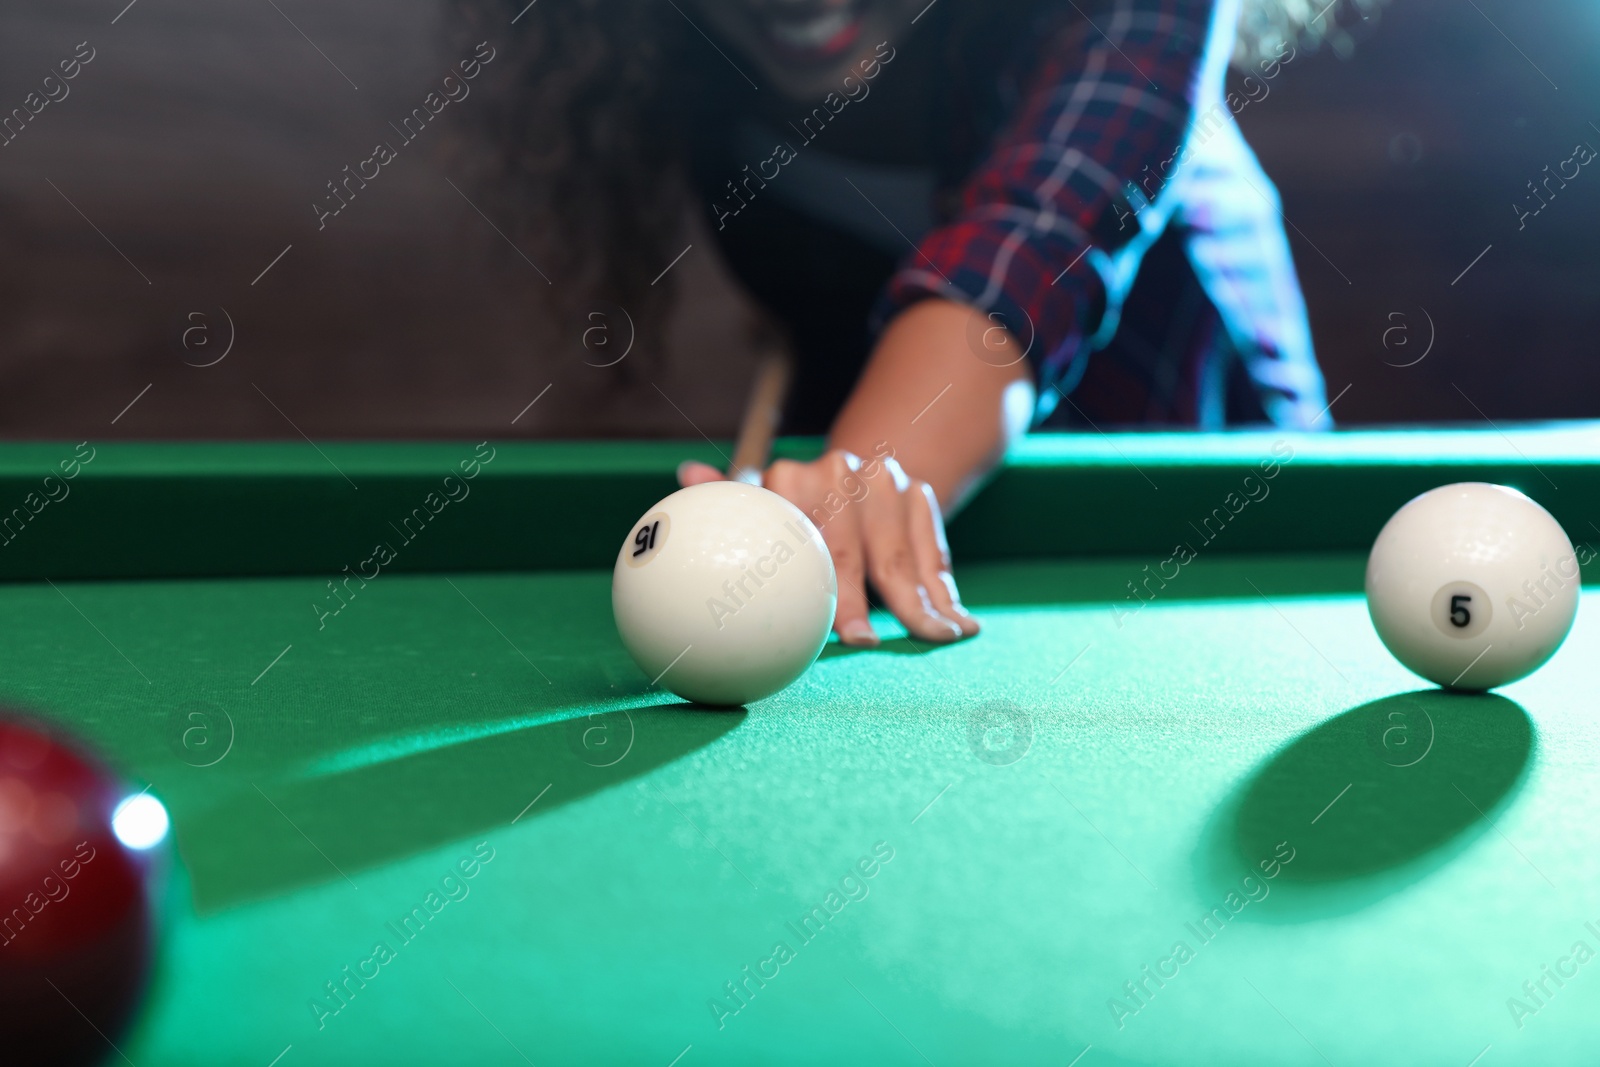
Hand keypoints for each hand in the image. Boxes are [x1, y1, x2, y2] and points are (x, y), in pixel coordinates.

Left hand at [678, 449, 978, 646]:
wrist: (847, 477)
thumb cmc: (785, 515)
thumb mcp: (753, 504)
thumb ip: (725, 497)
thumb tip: (686, 476)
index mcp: (790, 477)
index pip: (800, 538)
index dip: (817, 583)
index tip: (832, 626)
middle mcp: (842, 475)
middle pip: (855, 551)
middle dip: (864, 602)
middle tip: (867, 645)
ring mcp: (887, 484)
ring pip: (902, 555)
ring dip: (924, 603)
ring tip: (938, 639)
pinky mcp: (920, 497)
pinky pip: (933, 554)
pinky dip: (946, 592)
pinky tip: (961, 624)